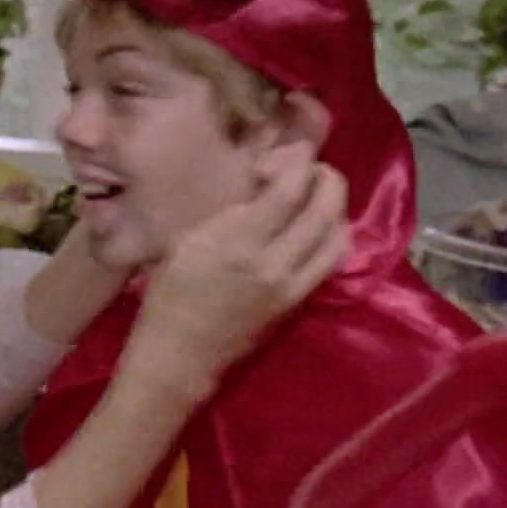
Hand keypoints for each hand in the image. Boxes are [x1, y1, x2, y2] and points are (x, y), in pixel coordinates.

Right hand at [120, 144, 349, 403]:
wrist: (178, 357)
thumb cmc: (168, 295)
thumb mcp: (185, 241)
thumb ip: (228, 212)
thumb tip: (260, 185)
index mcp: (239, 241)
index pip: (290, 190)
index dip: (300, 162)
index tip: (294, 150)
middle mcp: (274, 262)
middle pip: (325, 209)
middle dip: (327, 179)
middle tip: (314, 169)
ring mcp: (291, 285)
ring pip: (338, 237)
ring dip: (336, 209)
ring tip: (319, 197)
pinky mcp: (297, 302)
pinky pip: (330, 262)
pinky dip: (332, 237)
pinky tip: (316, 229)